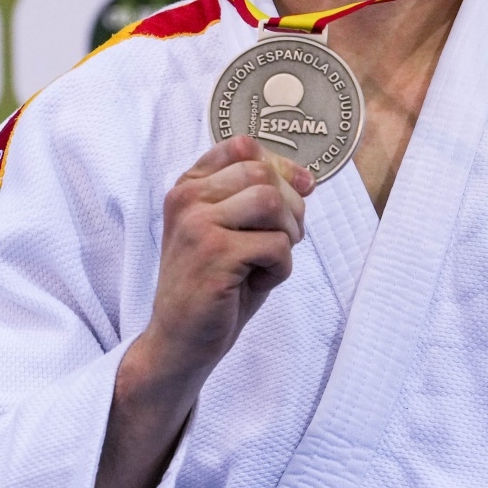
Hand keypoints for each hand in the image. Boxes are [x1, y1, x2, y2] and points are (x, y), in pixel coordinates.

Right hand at [132, 134, 315, 390]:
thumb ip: (258, 197)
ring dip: (288, 233)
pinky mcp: (214, 254)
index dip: (281, 165)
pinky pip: (276, 245)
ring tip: (271, 259)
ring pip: (270, 201)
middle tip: (285, 239)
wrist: (181, 340)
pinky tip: (259, 282)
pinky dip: (281, 267)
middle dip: (291, 206)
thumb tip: (306, 180)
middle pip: (263, 172)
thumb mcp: (231, 229)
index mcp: (189, 186)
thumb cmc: (215, 283)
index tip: (299, 190)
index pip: (243, 146)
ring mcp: (197, 224)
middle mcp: (187, 198)